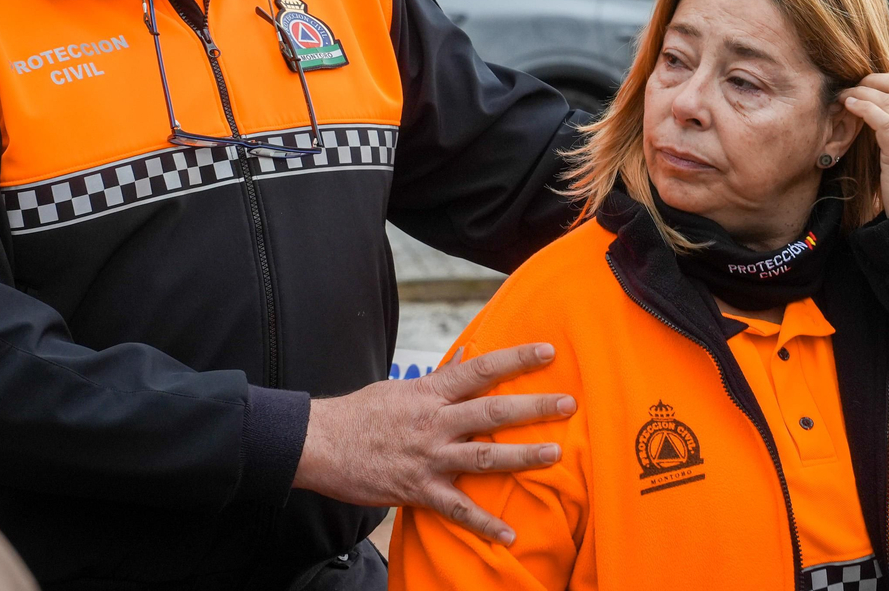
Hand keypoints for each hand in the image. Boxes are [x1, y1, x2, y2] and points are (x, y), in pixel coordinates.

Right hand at [292, 343, 575, 543]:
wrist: (319, 443)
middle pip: (493, 410)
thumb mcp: (397, 387)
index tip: (548, 353)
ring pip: (484, 455)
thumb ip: (435, 381)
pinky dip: (484, 524)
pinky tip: (509, 535)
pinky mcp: (418, 489)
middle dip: (534, 407)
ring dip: (522, 456)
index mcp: (429, 392)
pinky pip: (457, 508)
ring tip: (555, 454)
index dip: (516, 359)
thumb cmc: (358, 414)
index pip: (480, 369)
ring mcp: (428, 456)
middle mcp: (434, 421)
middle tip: (570, 403)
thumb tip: (463, 361)